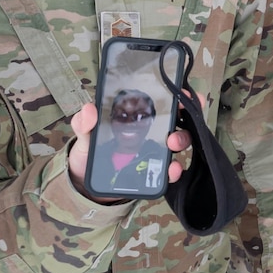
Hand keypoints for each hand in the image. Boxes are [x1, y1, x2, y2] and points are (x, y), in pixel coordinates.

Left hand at [66, 101, 193, 196]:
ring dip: (182, 138)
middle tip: (182, 114)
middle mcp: (151, 131)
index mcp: (136, 116)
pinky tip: (172, 168)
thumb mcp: (85, 135)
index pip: (161, 100)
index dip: (176, 93)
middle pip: (177, 117)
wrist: (88, 183)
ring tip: (172, 142)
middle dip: (187, 112)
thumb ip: (85, 123)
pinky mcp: (155, 172)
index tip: (184, 89)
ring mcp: (155, 151)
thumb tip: (89, 109)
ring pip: (179, 140)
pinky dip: (175, 169)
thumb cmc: (90, 152)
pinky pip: (171, 170)